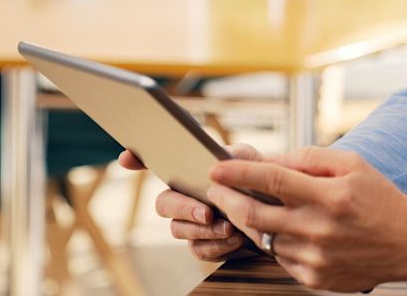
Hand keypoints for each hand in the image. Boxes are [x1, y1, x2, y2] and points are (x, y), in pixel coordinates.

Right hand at [119, 143, 265, 261]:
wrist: (280, 214)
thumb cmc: (260, 183)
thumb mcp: (253, 162)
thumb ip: (236, 156)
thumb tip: (218, 158)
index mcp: (191, 172)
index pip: (156, 163)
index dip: (137, 159)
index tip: (126, 158)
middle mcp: (184, 197)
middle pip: (163, 204)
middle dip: (183, 208)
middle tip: (207, 213)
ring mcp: (190, 223)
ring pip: (179, 230)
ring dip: (204, 230)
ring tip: (229, 227)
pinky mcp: (203, 245)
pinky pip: (198, 250)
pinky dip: (217, 246)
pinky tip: (236, 240)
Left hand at [207, 147, 406, 291]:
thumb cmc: (380, 199)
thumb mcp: (352, 165)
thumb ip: (309, 158)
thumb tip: (269, 159)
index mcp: (329, 196)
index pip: (272, 180)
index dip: (239, 173)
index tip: (217, 167)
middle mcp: (318, 229)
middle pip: (254, 214)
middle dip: (227, 199)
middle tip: (216, 189)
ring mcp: (314, 258)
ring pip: (264, 238)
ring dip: (252, 222)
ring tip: (253, 207)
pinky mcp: (314, 278)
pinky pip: (279, 258)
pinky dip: (275, 242)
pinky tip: (287, 230)